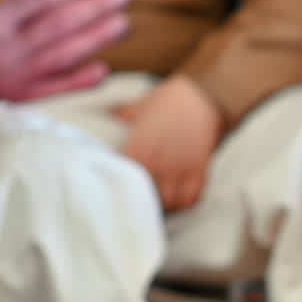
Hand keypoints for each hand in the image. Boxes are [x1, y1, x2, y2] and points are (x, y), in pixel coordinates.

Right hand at [0, 0, 129, 100]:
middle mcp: (5, 46)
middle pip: (60, 23)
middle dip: (95, 7)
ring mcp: (14, 73)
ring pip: (65, 53)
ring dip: (99, 38)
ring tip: (124, 23)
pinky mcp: (20, 95)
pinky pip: (57, 88)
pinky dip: (82, 79)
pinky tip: (104, 69)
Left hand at [115, 74, 224, 212]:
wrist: (200, 97)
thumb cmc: (165, 101)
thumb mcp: (136, 109)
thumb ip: (120, 122)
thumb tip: (102, 126)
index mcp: (139, 149)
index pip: (125, 181)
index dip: (123, 186)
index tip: (121, 187)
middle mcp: (160, 163)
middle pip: (149, 197)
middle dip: (144, 199)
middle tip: (141, 197)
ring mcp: (181, 170)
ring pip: (171, 203)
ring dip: (166, 204)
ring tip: (160, 199)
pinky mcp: (200, 172)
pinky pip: (192, 198)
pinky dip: (186, 201)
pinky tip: (179, 195)